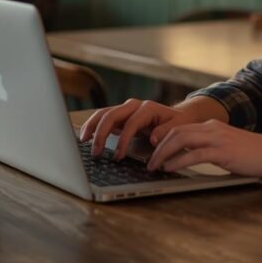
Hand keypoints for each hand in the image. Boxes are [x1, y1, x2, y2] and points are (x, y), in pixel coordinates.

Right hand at [79, 99, 201, 159]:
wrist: (178, 116)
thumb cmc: (178, 124)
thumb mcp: (178, 128)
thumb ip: (166, 132)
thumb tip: (153, 138)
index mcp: (148, 108)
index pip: (131, 123)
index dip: (123, 140)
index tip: (118, 156)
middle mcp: (134, 105)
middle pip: (112, 115)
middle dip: (101, 133)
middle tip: (95, 152)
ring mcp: (125, 109)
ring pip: (103, 113)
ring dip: (92, 127)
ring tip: (83, 141)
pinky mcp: (120, 115)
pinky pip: (103, 117)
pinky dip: (93, 125)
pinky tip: (86, 137)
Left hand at [147, 119, 261, 177]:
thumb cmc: (255, 154)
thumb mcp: (228, 146)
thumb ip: (210, 149)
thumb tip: (190, 159)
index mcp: (212, 126)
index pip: (180, 128)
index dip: (163, 139)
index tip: (153, 151)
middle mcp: (212, 128)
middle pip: (176, 131)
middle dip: (158, 146)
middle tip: (148, 161)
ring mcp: (217, 138)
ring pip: (181, 140)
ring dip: (163, 154)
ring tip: (154, 166)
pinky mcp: (223, 151)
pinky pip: (194, 154)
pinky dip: (178, 161)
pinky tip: (170, 168)